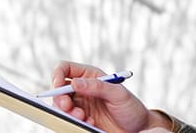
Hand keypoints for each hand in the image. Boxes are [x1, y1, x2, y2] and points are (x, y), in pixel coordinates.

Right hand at [51, 61, 170, 132]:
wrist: (138, 129)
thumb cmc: (131, 107)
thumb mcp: (118, 94)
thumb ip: (97, 87)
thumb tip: (75, 83)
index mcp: (90, 76)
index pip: (65, 69)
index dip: (57, 75)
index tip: (58, 85)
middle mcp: (83, 89)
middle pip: (59, 90)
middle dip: (60, 98)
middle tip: (68, 107)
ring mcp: (82, 105)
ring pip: (62, 106)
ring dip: (68, 112)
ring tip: (82, 117)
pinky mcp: (82, 120)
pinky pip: (70, 120)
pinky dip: (76, 122)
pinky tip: (91, 123)